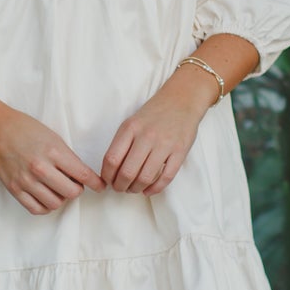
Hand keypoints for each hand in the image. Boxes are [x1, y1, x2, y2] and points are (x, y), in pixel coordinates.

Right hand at [0, 93, 104, 215]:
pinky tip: (46, 196)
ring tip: (58, 189)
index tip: (100, 186)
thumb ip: (67, 158)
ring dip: (61, 198)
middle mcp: (40, 167)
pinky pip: (36, 209)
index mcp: (53, 151)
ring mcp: (26, 180)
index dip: (96, 183)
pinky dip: (46, 206)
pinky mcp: (14, 189)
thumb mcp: (53, 138)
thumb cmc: (26, 130)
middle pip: (71, 193)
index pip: (83, 175)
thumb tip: (82, 177)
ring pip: (55, 203)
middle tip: (74, 184)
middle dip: (77, 190)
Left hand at [101, 67, 215, 193]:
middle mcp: (146, 136)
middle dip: (120, 186)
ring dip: (136, 189)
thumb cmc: (153, 114)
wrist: (182, 100)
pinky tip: (148, 190)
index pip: (112, 159)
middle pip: (127, 172)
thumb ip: (121, 143)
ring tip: (133, 189)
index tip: (107, 181)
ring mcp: (164, 144)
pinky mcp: (180, 152)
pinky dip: (154, 189)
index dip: (107, 176)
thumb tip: (110, 170)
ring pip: (145, 177)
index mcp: (130, 128)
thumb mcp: (132, 122)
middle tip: (120, 188)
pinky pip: (166, 177)